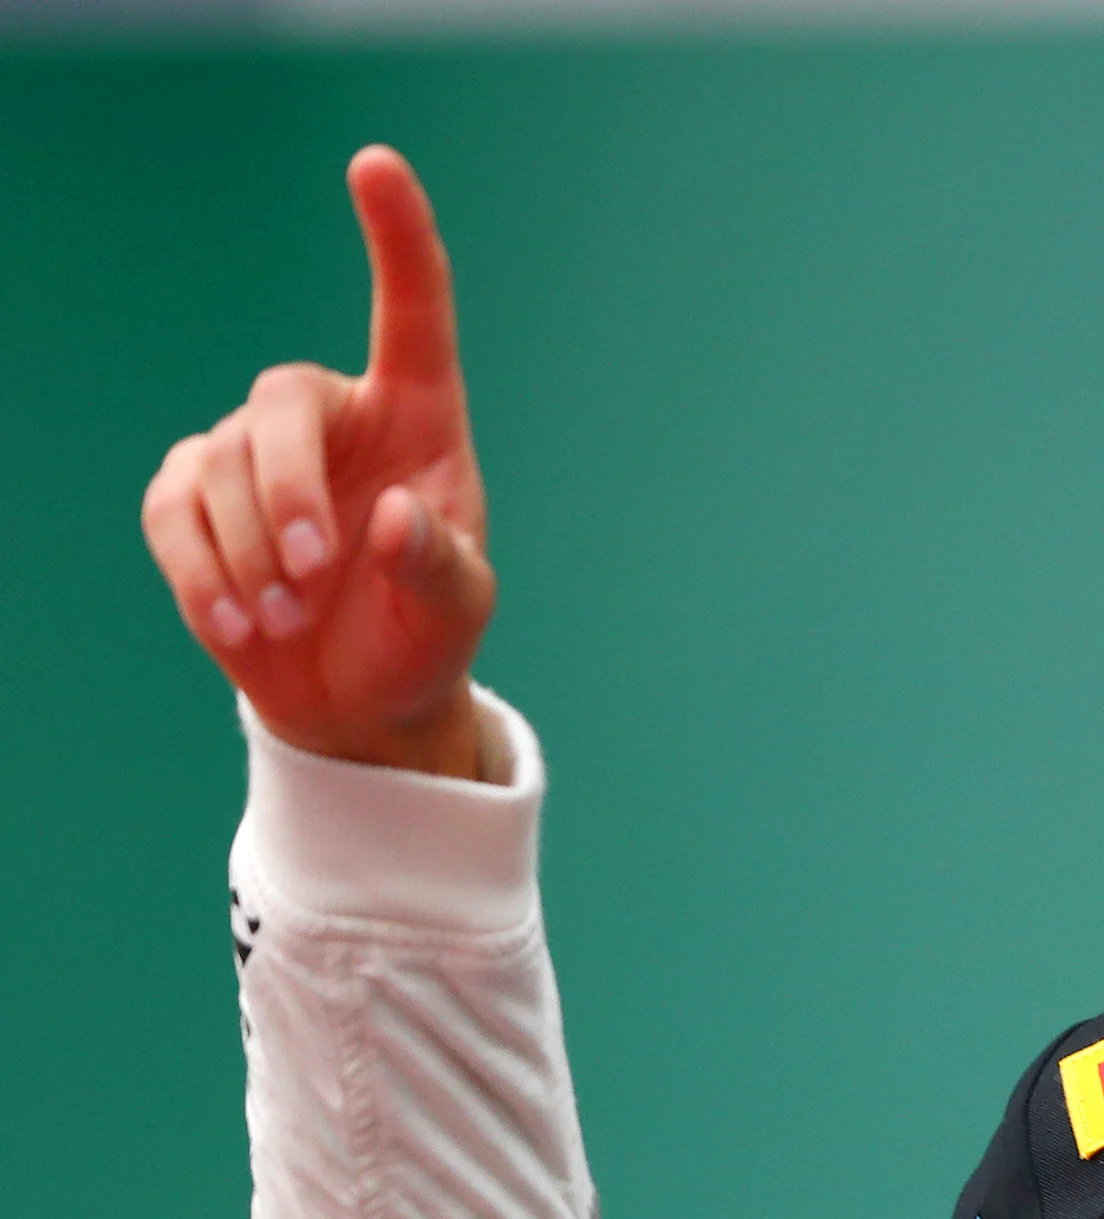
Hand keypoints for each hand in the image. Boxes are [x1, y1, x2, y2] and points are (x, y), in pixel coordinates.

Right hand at [140, 147, 491, 777]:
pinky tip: (238, 623)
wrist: (358, 696)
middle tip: (307, 574)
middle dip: (285, 489)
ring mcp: (254, 451)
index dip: (396, 236)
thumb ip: (440, 568)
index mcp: (419, 417)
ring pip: (225, 466)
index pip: (413, 312)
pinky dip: (201, 571)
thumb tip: (394, 517)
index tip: (374, 164)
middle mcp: (333, 416)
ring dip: (251, 552)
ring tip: (286, 618)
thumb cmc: (421, 634)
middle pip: (281, 402)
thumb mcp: (457, 614)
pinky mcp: (194, 496)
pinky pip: (174, 512)